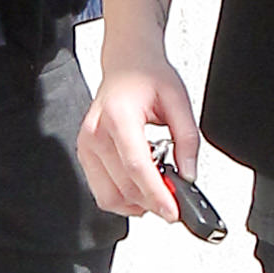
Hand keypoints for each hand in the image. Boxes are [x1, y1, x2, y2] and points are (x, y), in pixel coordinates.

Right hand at [78, 50, 198, 219]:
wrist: (126, 62)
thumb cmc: (148, 75)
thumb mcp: (179, 102)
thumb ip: (188, 141)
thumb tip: (188, 174)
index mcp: (119, 116)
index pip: (136, 167)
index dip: (156, 194)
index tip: (172, 210)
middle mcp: (96, 132)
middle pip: (123, 186)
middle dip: (151, 202)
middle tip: (174, 202)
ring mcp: (87, 144)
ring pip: (109, 195)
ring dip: (136, 204)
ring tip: (157, 194)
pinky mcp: (85, 153)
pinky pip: (101, 190)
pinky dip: (122, 198)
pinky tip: (140, 189)